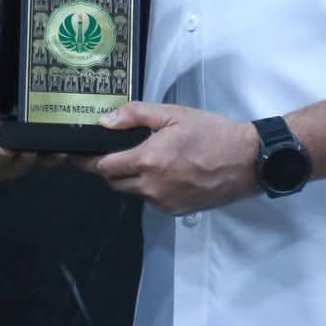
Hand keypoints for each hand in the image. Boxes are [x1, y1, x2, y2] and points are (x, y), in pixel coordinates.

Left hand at [74, 102, 259, 214]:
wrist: (246, 161)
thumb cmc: (210, 133)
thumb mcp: (172, 114)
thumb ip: (135, 115)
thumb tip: (104, 122)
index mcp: (147, 161)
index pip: (103, 167)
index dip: (89, 161)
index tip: (80, 155)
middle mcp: (151, 187)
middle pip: (113, 183)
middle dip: (109, 169)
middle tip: (115, 152)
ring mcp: (163, 203)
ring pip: (133, 192)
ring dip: (131, 178)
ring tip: (147, 159)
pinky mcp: (176, 211)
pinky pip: (152, 200)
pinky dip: (150, 187)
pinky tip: (166, 172)